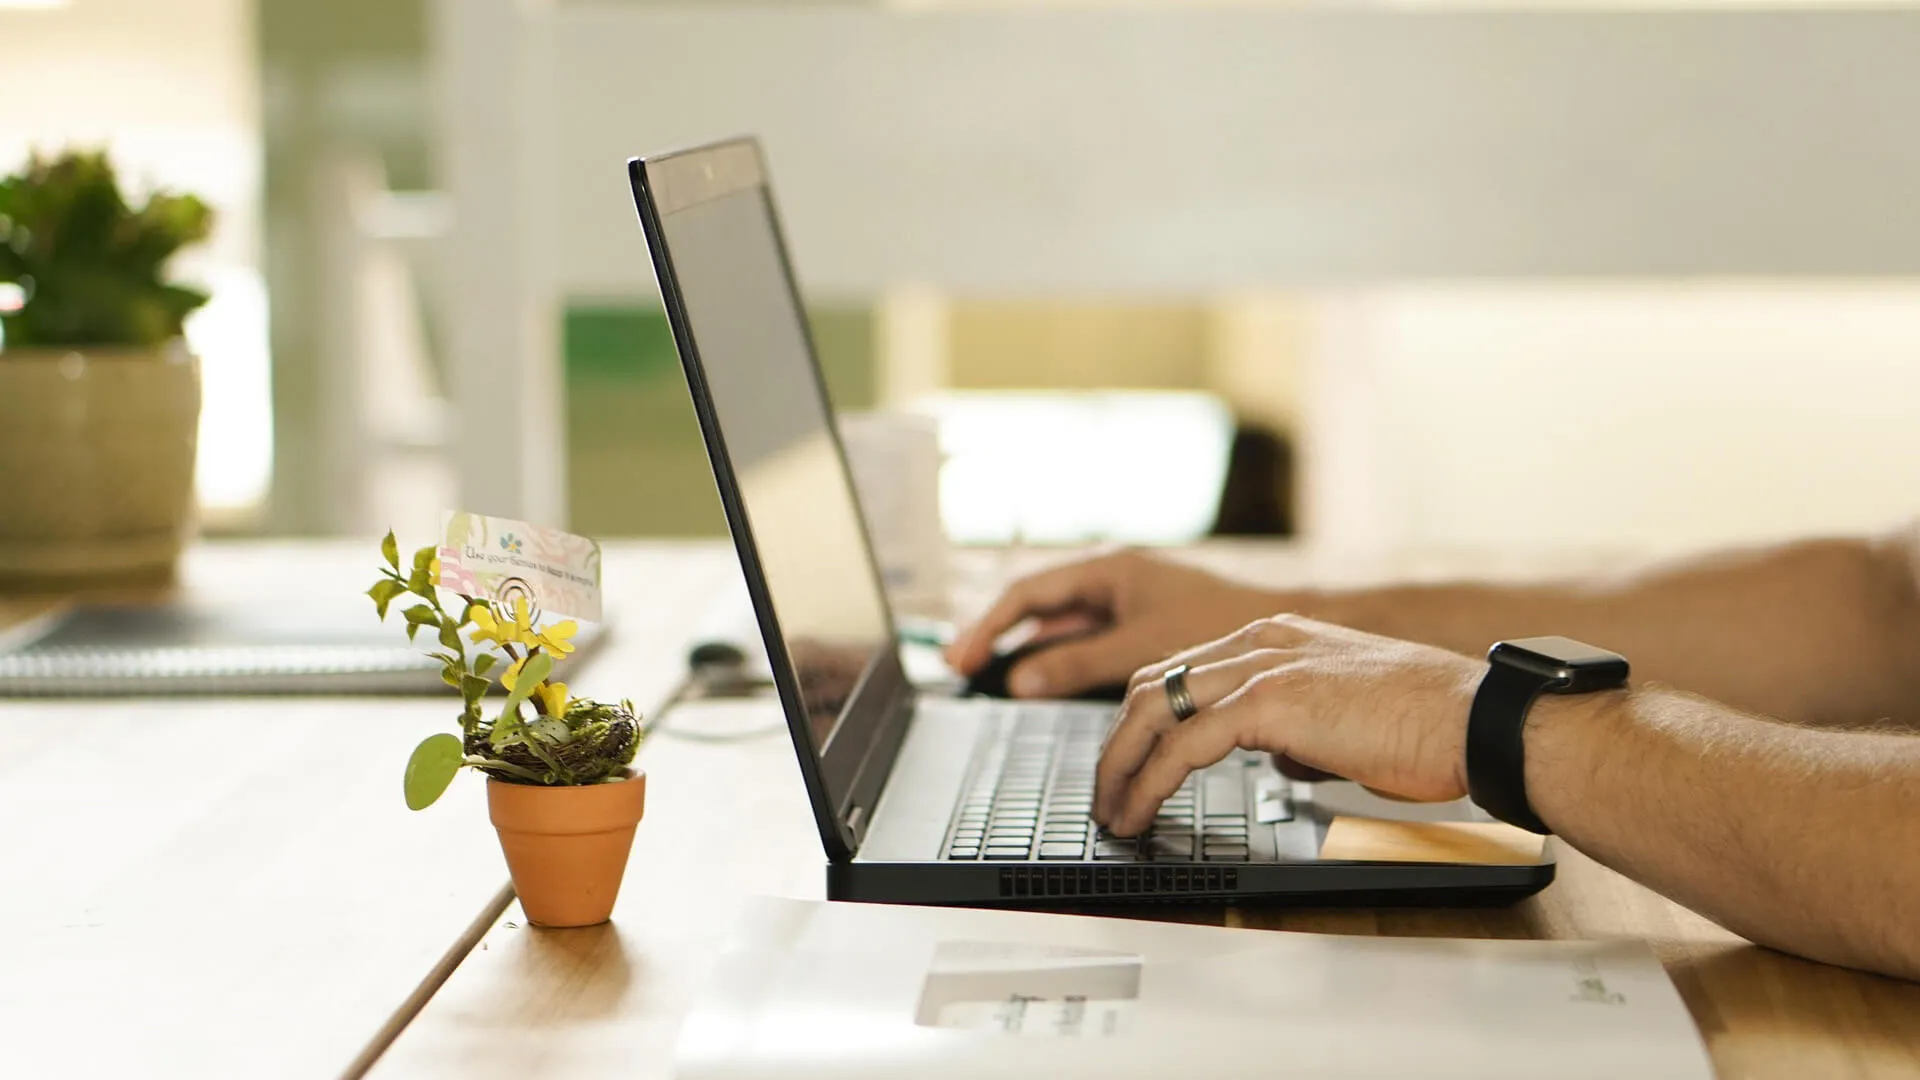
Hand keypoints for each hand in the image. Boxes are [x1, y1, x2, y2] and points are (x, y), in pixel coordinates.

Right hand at [945, 551, 1285, 698]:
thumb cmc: (1223, 625)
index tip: (962, 658)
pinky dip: (1058, 658)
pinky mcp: (1139, 625)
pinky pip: (1084, 640)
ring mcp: (1124, 602)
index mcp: (1109, 569)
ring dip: (1025, 647)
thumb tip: (1021, 680)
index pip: (1029, 593)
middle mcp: (1112, 580)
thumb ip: (1078, 664)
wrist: (1281, 629)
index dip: (989, 626)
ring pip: (1060, 625)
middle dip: (996, 634)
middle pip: (1037, 606)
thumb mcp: (1140, 649)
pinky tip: (1040, 680)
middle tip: (959, 667)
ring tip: (987, 674)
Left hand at [1092, 615, 1483, 835]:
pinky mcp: (1271, 703)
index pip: (1182, 669)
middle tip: (1105, 791)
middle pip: (1152, 682)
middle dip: (1117, 742)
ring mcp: (1263, 666)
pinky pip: (1184, 744)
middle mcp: (1261, 640)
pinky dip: (1150, 781)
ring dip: (1120, 765)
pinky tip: (1140, 811)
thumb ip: (1300, 728)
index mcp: (1277, 636)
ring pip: (1153, 708)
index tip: (1129, 761)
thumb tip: (1278, 757)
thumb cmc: (1429, 725)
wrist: (1476, 719)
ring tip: (1112, 811)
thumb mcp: (1346, 717)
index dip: (1145, 718)